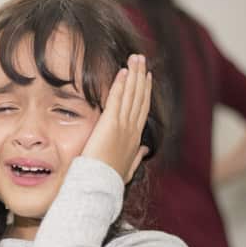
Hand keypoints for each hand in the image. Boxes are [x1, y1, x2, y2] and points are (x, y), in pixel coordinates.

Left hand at [82, 54, 151, 182]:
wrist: (99, 188)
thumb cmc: (107, 181)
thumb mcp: (126, 169)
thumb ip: (135, 157)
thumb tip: (144, 150)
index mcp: (134, 140)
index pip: (141, 111)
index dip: (144, 93)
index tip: (146, 78)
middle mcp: (132, 130)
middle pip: (139, 98)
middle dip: (141, 77)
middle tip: (142, 60)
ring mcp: (123, 126)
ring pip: (131, 95)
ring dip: (134, 74)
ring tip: (136, 58)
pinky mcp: (110, 125)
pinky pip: (117, 99)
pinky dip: (120, 84)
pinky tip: (122, 71)